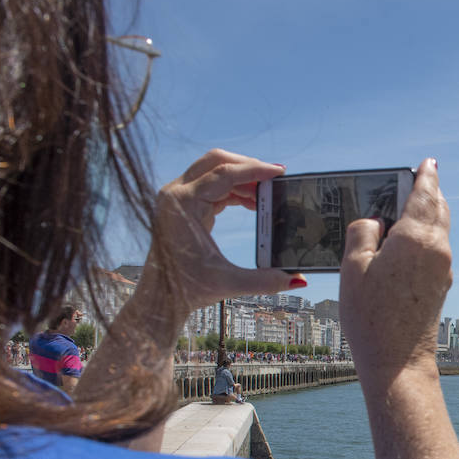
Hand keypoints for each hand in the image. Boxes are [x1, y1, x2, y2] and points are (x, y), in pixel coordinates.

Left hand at [149, 148, 300, 311]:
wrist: (160, 296)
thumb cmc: (185, 288)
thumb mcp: (229, 283)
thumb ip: (266, 281)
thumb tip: (299, 280)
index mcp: (183, 205)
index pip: (224, 174)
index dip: (255, 170)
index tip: (280, 171)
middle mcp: (176, 195)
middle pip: (217, 161)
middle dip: (248, 166)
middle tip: (276, 177)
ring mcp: (178, 198)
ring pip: (215, 171)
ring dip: (243, 178)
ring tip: (268, 195)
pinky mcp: (184, 205)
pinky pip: (213, 186)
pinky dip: (235, 190)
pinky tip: (253, 203)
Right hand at [340, 158, 449, 377]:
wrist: (397, 363)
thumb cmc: (371, 317)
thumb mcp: (353, 267)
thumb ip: (363, 232)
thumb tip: (376, 222)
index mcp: (416, 238)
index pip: (425, 194)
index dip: (425, 175)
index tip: (428, 163)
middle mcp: (437, 250)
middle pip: (438, 210)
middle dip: (429, 192)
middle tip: (418, 180)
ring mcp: (442, 270)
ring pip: (439, 230)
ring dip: (427, 215)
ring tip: (408, 209)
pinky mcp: (440, 286)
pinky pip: (435, 250)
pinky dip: (424, 237)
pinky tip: (405, 243)